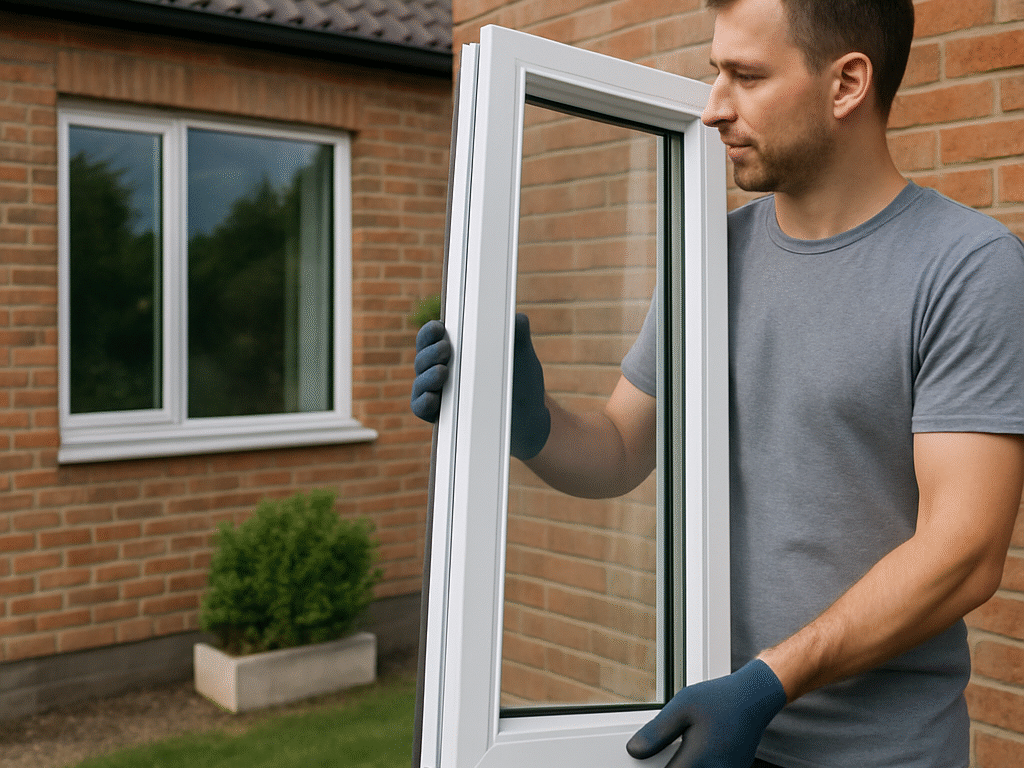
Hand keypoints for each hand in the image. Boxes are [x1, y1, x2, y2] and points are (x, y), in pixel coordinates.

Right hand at [409, 315, 550, 460]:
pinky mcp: (439, 416)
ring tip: (442, 372)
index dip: (431, 331)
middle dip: (430, 352)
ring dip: (427, 376)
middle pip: (423, 358)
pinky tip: (433, 398)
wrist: (529, 418)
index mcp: (457, 350)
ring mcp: (438, 393)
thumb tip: (518, 319)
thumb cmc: (521, 382)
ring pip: (420, 382)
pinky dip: (424, 402)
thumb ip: (519, 335)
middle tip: (446, 349)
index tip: (440, 327)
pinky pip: (421, 408)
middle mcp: (441, 370)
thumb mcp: (522, 357)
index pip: (433, 337)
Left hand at [626, 659, 786, 767]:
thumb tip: (635, 751)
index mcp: (700, 758)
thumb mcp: (682, 706)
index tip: (646, 761)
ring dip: (686, 764)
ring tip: (687, 745)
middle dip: (674, 765)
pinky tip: (698, 749)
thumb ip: (657, 732)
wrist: (753, 698)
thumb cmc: (719, 699)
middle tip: (677, 745)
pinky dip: (700, 763)